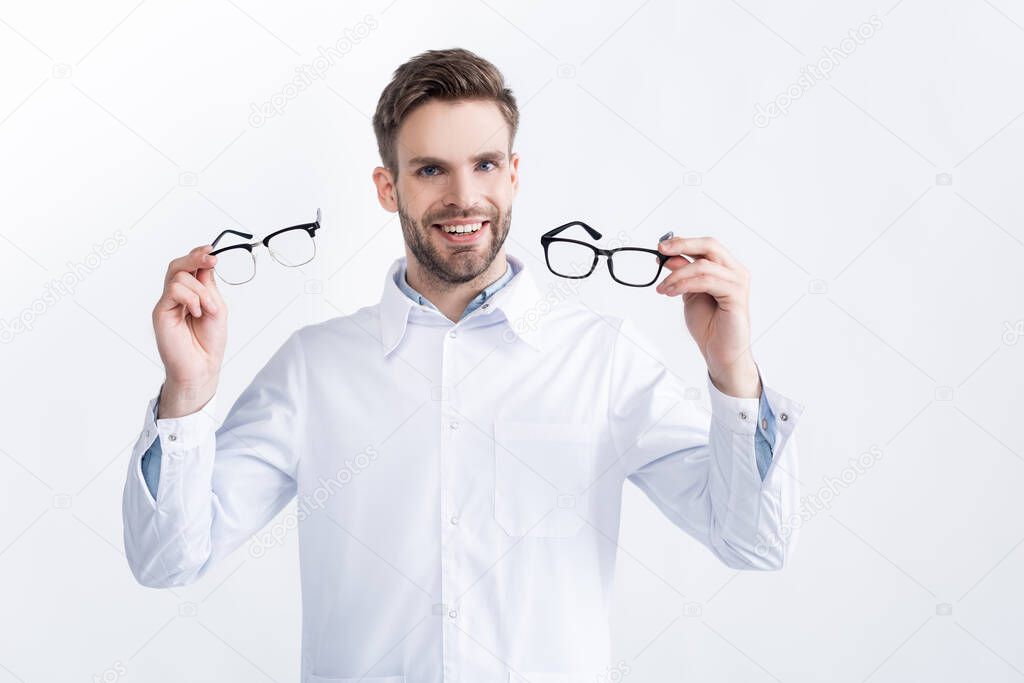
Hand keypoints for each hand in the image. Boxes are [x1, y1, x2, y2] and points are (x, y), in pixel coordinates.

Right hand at [152, 245, 226, 416]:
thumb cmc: (208, 342)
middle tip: (211, 259)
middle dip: (195, 258)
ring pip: (179, 277)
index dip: (198, 255)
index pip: (189, 267)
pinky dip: (192, 298)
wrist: (202, 366)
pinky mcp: (160, 312)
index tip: (212, 251)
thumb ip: (208, 286)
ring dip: (201, 291)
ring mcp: (167, 304)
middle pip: (178, 265)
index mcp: (191, 294)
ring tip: (208, 310)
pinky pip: (174, 291)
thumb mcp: (216, 307)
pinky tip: (197, 313)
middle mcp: (176, 297)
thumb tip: (205, 263)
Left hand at [655, 236, 759, 397]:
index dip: (684, 242)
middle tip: (661, 251)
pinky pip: (707, 282)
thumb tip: (669, 256)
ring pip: (703, 266)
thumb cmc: (709, 325)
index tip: (661, 246)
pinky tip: (672, 292)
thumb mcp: (689, 294)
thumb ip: (683, 274)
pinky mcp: (737, 296)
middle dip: (683, 245)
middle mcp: (736, 272)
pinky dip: (685, 284)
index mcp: (727, 268)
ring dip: (677, 275)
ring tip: (663, 288)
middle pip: (710, 246)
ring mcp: (738, 283)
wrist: (719, 352)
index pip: (707, 245)